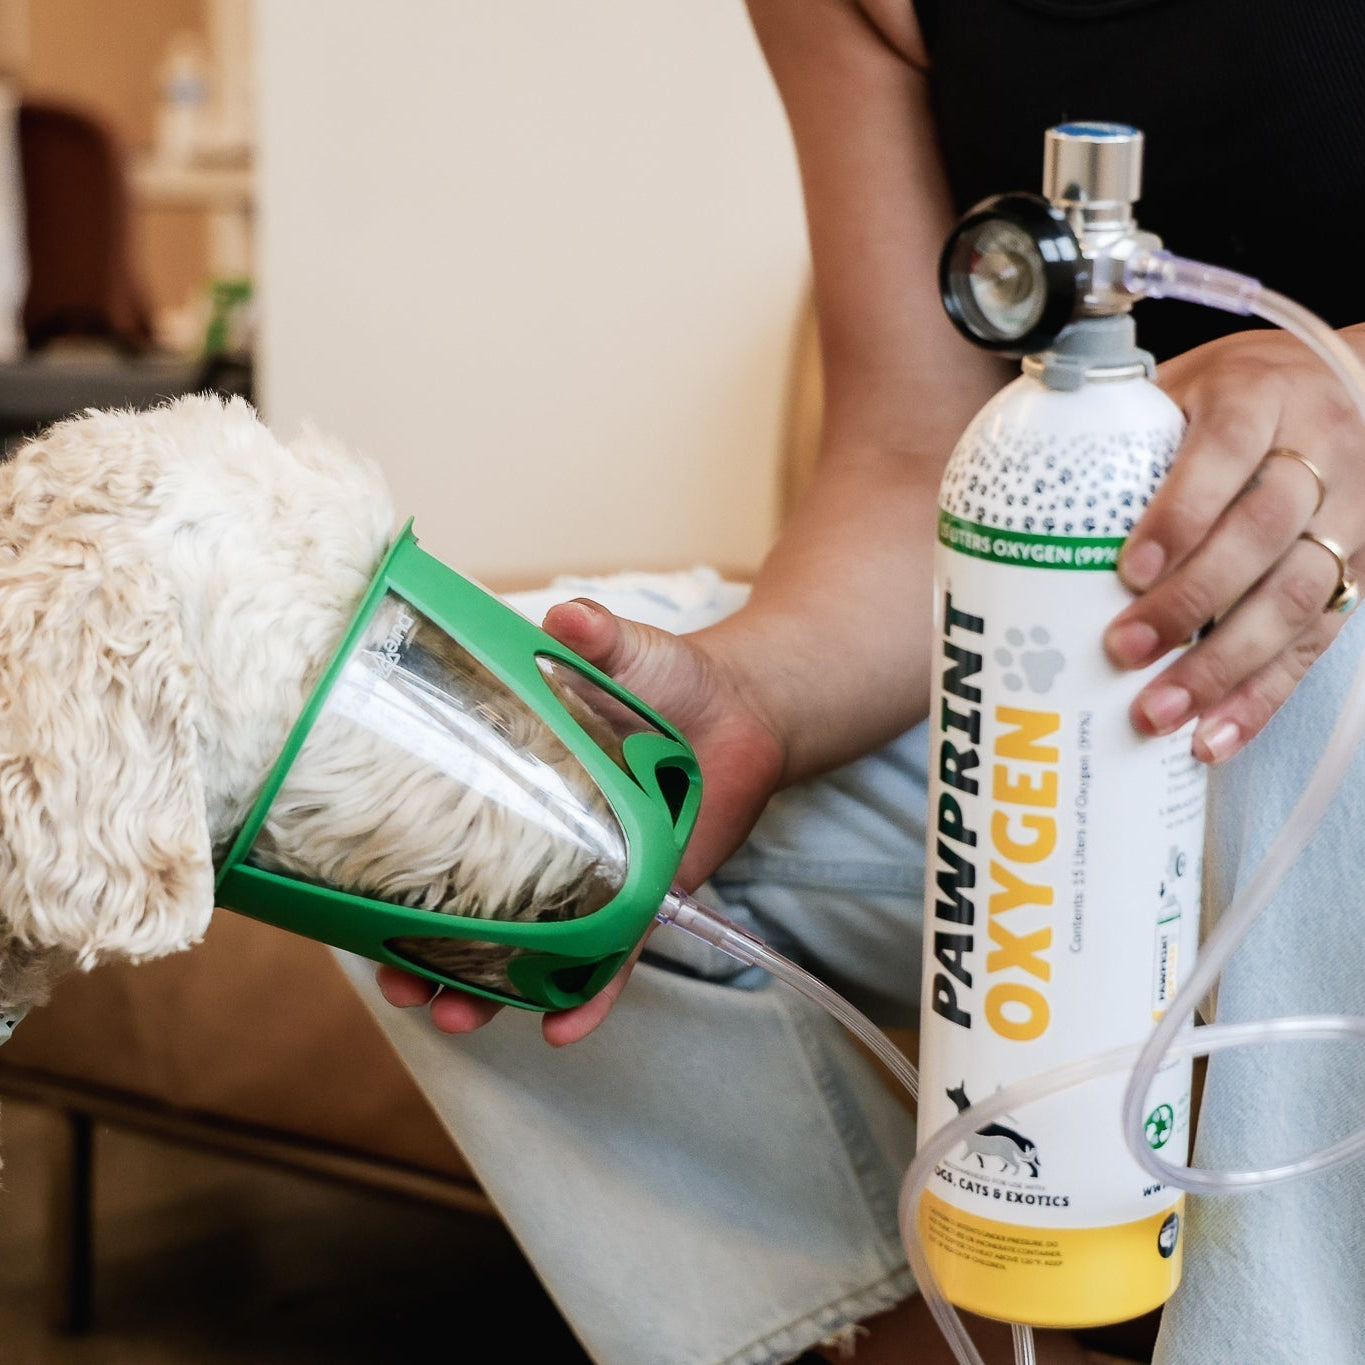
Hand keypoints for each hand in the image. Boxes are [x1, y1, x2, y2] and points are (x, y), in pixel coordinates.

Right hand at [378, 596, 785, 1044]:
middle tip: (397, 985)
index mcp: (515, 782)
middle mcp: (542, 839)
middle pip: (469, 910)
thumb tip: (567, 617)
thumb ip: (599, 639)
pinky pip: (613, 957)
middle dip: (426, 956)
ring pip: (528, 949)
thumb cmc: (668, 680)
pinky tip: (563, 1031)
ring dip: (490, 991)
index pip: (439, 834)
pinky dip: (590, 996)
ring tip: (455, 1019)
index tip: (348, 905)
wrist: (741, 711)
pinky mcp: (645, 899)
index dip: (393, 873)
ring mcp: (591, 876)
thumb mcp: (626, 653)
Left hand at [1103, 323, 1364, 762]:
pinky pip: (1314, 644)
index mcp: (1261, 398)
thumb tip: (1012, 503)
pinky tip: (1214, 740)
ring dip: (1223, 667)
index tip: (1127, 568)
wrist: (1350, 386)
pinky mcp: (1360, 575)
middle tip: (1123, 652)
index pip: (1226, 450)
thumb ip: (1124, 436)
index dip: (1180, 513)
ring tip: (1159, 714)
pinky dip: (1261, 699)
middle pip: (1261, 534)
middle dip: (1190, 602)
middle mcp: (1317, 455)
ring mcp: (1347, 518)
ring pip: (1295, 598)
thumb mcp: (1184, 388)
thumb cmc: (1238, 394)